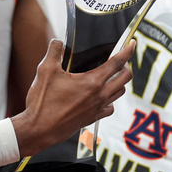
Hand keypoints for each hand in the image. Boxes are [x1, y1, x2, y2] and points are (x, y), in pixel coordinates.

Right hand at [11, 39, 132, 156]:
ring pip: (120, 92)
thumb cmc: (43, 102)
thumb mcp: (45, 70)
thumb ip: (54, 51)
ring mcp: (97, 108)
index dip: (127, 51)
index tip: (132, 43)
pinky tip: (101, 96)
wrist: (39, 129)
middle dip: (126, 65)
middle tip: (119, 59)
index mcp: (92, 82)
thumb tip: (58, 42)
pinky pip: (110, 107)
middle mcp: (99, 95)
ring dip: (119, 82)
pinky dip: (110, 100)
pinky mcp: (92, 118)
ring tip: (111, 76)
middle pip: (125, 78)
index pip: (117, 63)